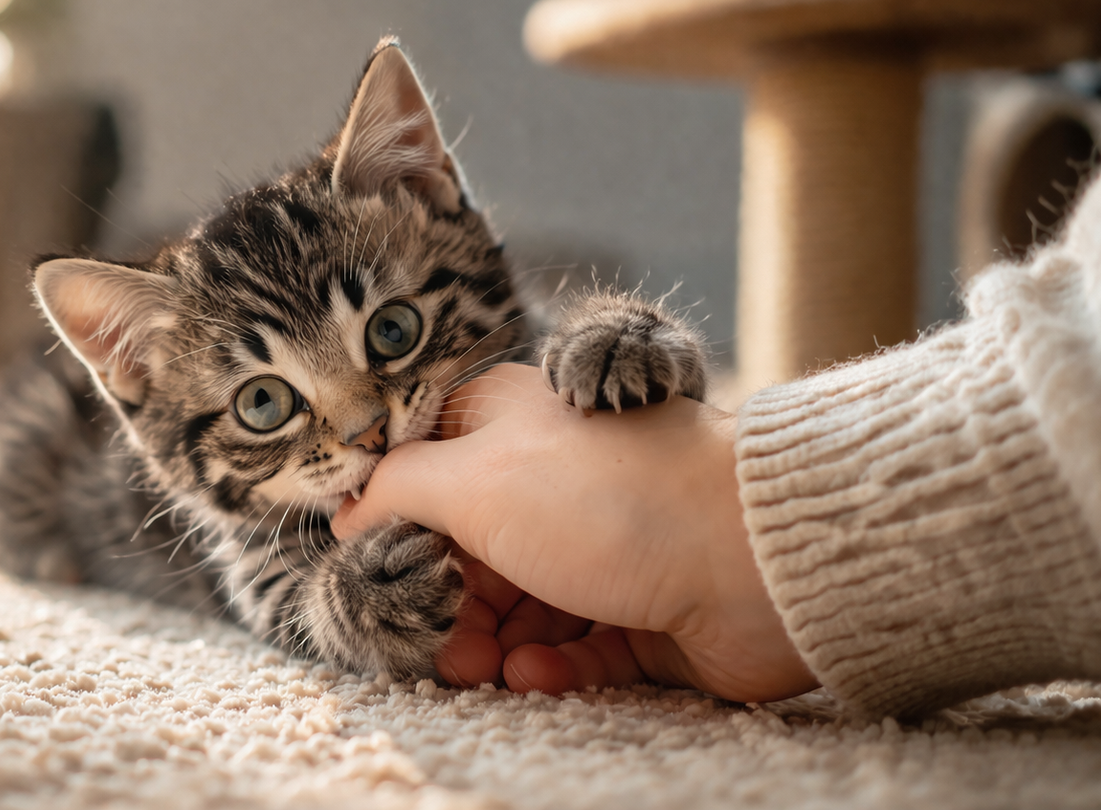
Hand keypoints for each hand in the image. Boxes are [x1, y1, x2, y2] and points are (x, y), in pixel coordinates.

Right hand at [333, 363, 815, 702]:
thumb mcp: (473, 477)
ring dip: (493, 646)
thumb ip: (396, 489)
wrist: (752, 557)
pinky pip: (576, 646)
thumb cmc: (608, 499)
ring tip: (489, 671)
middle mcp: (552, 481)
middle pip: (470, 551)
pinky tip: (540, 675)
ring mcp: (600, 546)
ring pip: (519, 608)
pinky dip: (551, 666)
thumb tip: (347, 509)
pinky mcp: (641, 609)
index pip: (427, 465)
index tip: (372, 564)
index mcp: (508, 425)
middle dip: (446, 606)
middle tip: (439, 647)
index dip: (395, 517)